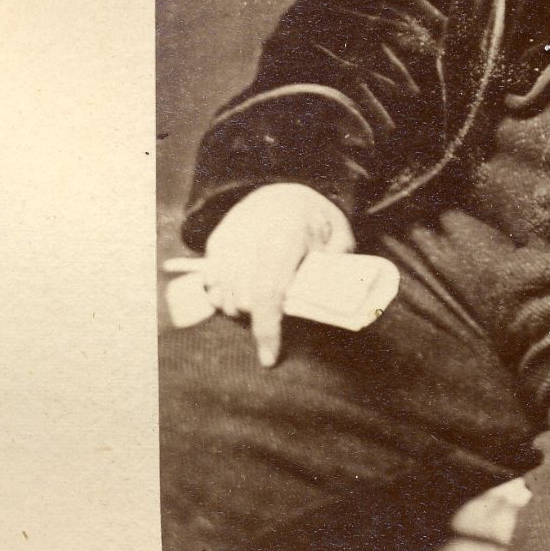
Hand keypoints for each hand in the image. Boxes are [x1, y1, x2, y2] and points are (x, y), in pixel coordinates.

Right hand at [200, 182, 355, 366]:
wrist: (284, 192)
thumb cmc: (315, 222)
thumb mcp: (338, 237)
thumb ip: (336, 266)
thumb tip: (326, 296)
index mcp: (287, 235)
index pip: (270, 292)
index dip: (268, 329)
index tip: (269, 358)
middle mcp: (252, 235)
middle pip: (244, 300)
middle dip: (259, 318)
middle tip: (276, 317)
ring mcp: (230, 237)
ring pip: (223, 295)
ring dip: (239, 309)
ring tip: (259, 304)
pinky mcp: (216, 241)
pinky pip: (211, 283)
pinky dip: (222, 296)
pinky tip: (240, 293)